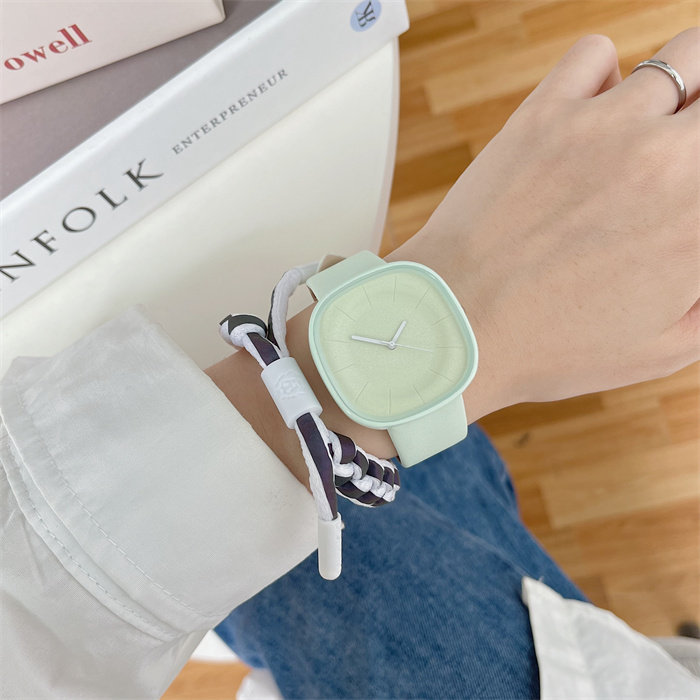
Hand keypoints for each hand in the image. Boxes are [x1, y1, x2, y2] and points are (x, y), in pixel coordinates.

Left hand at [209, 30, 699, 479]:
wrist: (459, 325)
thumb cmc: (548, 346)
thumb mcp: (661, 348)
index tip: (689, 192)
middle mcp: (669, 160)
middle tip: (682, 148)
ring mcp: (606, 127)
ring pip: (686, 56)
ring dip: (680, 88)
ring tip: (651, 125)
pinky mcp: (545, 113)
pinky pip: (596, 53)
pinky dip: (604, 73)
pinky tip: (595, 108)